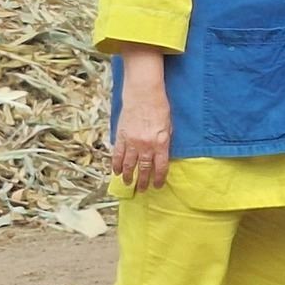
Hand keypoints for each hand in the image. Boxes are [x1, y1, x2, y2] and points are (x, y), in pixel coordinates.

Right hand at [111, 73, 172, 190]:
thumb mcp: (169, 126)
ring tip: (128, 184)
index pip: (160, 166)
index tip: (157, 186)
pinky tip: (115, 171)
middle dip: (143, 181)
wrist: (143, 94)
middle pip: (144, 168)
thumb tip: (162, 155)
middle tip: (142, 190)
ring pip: (128, 164)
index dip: (158, 178)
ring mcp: (132, 141)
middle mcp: (146, 145)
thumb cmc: (160, 107)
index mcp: (160, 143)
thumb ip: (165, 141)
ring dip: (128, 175)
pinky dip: (116, 164)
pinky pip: (117, 154)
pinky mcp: (121, 136)